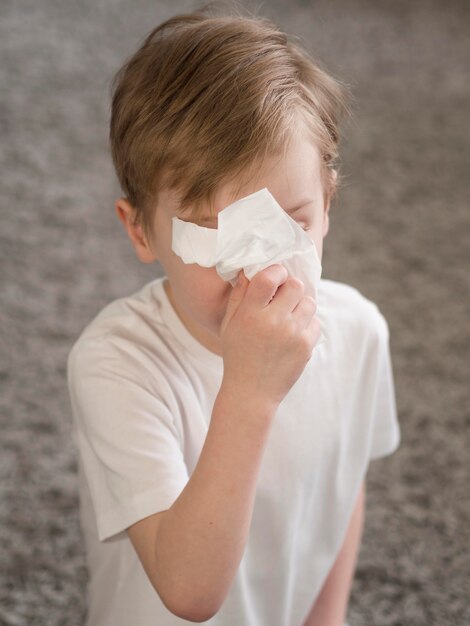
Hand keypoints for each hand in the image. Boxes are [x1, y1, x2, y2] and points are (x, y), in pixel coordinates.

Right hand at [219, 264, 320, 408]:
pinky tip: (293, 332)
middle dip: (290, 287)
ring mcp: (293, 334)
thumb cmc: (238, 354)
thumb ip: (239, 296)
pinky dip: (306, 324)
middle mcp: (273, 322)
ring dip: (300, 304)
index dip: (275, 271)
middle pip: (295, 285)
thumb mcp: (229, 324)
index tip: (275, 277)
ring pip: (309, 302)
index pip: (269, 277)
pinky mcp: (306, 346)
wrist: (252, 392)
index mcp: (250, 314)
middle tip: (282, 297)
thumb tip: (250, 271)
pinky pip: (315, 322)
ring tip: (288, 315)